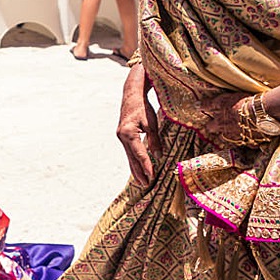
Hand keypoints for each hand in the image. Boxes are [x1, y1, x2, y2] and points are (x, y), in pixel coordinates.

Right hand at [117, 63, 155, 184]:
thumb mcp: (152, 123)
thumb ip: (154, 140)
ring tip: (142, 181)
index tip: (152, 176)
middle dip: (139, 172)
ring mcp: (121, 137)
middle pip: (132, 158)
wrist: (131, 95)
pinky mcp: (123, 136)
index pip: (139, 153)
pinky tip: (137, 168)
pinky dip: (133, 161)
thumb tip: (158, 155)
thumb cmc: (143, 107)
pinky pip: (129, 152)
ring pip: (129, 157)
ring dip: (135, 169)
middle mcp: (122, 137)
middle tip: (146, 185)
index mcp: (128, 133)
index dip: (146, 165)